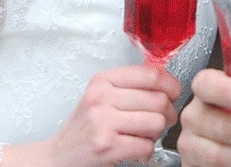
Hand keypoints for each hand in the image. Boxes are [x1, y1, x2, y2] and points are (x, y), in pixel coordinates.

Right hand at [9, 65, 180, 166]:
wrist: (57, 156)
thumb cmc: (84, 128)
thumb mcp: (100, 97)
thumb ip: (128, 86)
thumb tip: (166, 81)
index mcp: (103, 81)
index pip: (151, 74)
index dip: (170, 84)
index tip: (173, 93)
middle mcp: (101, 97)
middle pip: (159, 100)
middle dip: (167, 114)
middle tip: (160, 121)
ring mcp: (103, 121)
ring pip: (156, 122)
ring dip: (156, 134)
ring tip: (144, 135)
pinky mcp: (107, 146)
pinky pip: (147, 146)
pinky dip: (146, 151)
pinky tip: (134, 148)